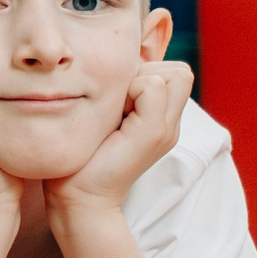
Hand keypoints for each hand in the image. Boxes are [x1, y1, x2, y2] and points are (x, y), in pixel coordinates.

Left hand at [46, 62, 192, 224]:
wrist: (77, 195)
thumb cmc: (82, 153)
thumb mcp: (107, 115)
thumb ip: (122, 93)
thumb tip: (118, 62)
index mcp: (161, 119)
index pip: (176, 71)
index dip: (146, 73)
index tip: (117, 99)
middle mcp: (170, 124)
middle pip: (179, 71)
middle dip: (146, 74)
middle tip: (116, 104)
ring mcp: (166, 130)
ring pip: (172, 74)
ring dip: (137, 81)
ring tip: (114, 111)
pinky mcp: (153, 133)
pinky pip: (153, 85)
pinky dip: (131, 89)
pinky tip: (111, 116)